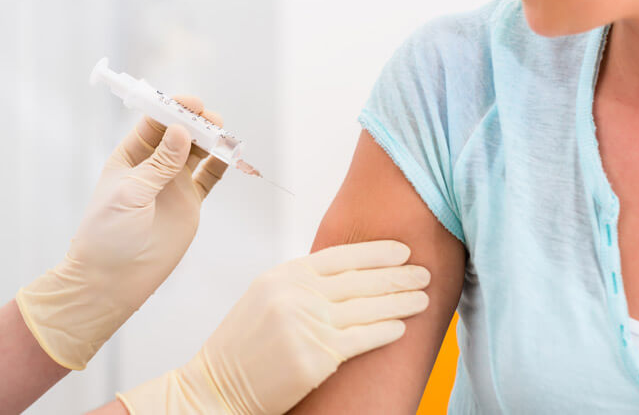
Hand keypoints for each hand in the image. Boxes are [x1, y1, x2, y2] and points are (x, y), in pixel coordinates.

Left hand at [16, 96, 225, 369]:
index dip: (172, 110)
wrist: (113, 279)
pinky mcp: (191, 202)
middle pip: (180, 134)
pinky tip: (231, 154)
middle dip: (197, 122)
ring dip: (211, 140)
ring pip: (198, 152)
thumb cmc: (108, 234)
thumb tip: (181, 132)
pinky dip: (221, 164)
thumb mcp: (129, 194)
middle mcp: (155, 165)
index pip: (154, 124)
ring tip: (225, 136)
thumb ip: (158, 164)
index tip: (191, 103)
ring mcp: (174, 184)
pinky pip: (210, 177)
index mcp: (131, 156)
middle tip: (213, 121)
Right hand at [118, 240, 430, 414]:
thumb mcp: (265, 297)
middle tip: (424, 271)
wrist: (215, 387)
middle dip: (397, 275)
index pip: (340, 256)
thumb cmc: (241, 346)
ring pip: (366, 308)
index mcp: (283, 275)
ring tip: (423, 297)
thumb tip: (348, 275)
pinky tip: (402, 326)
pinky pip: (361, 339)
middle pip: (359, 280)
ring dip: (400, 301)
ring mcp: (305, 325)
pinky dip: (385, 330)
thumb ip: (302, 284)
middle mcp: (295, 295)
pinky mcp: (315, 358)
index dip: (375, 252)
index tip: (401, 251)